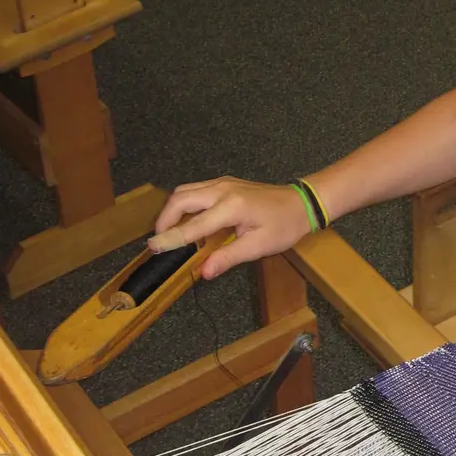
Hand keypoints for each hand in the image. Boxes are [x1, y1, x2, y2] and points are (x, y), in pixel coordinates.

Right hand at [150, 176, 312, 278]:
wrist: (302, 203)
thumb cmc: (284, 226)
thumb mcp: (259, 247)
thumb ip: (228, 258)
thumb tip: (204, 272)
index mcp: (231, 207)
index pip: (193, 225)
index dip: (170, 238)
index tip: (153, 247)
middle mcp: (222, 189)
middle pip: (180, 198)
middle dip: (165, 219)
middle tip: (159, 240)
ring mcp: (223, 182)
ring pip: (185, 190)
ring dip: (173, 210)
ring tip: (169, 232)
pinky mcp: (225, 182)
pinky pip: (196, 190)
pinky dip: (185, 204)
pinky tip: (188, 221)